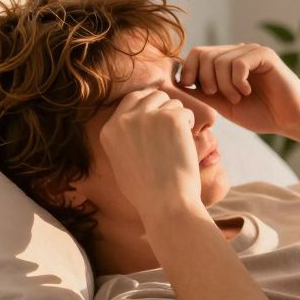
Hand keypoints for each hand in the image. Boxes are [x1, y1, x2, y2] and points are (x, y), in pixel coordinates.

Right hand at [99, 89, 203, 219]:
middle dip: (165, 108)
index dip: (149, 106)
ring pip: (171, 102)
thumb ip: (123, 139)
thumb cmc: (147, 191)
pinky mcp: (171, 119)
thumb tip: (134, 122)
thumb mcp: (121, 163)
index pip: (131, 99)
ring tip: (178, 145)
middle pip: (151, 95)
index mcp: (109, 129)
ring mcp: (148, 117)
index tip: (159, 121)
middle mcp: (124, 119)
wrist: (165, 203)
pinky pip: (185, 112)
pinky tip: (186, 145)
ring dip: (178, 119)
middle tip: (173, 131)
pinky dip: (190, 126)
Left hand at [180, 44, 299, 136]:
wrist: (290, 119)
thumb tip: (176, 87)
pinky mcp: (265, 55)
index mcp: (225, 61)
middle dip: (205, 79)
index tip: (193, 91)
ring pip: (219, 60)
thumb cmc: (259, 113)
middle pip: (203, 54)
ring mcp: (251, 51)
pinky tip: (247, 91)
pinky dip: (238, 81)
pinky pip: (238, 63)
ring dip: (224, 85)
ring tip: (238, 97)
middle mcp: (236, 51)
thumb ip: (203, 94)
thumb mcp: (223, 105)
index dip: (188, 72)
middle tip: (218, 96)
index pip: (195, 55)